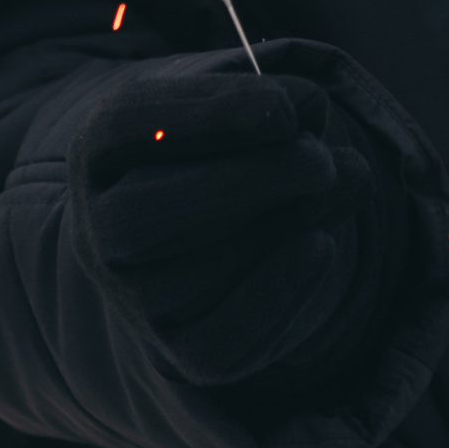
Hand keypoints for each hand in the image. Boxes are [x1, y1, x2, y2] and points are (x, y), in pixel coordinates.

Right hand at [66, 49, 405, 402]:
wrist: (206, 230)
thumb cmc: (218, 147)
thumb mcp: (234, 106)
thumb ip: (269, 96)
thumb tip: (311, 109)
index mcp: (99, 150)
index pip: (125, 125)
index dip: (204, 114)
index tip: (280, 108)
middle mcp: (99, 231)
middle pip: (146, 215)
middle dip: (244, 183)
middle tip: (319, 158)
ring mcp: (135, 299)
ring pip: (195, 276)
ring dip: (283, 226)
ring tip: (349, 178)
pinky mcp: (182, 351)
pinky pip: (222, 342)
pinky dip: (277, 294)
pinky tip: (321, 246)